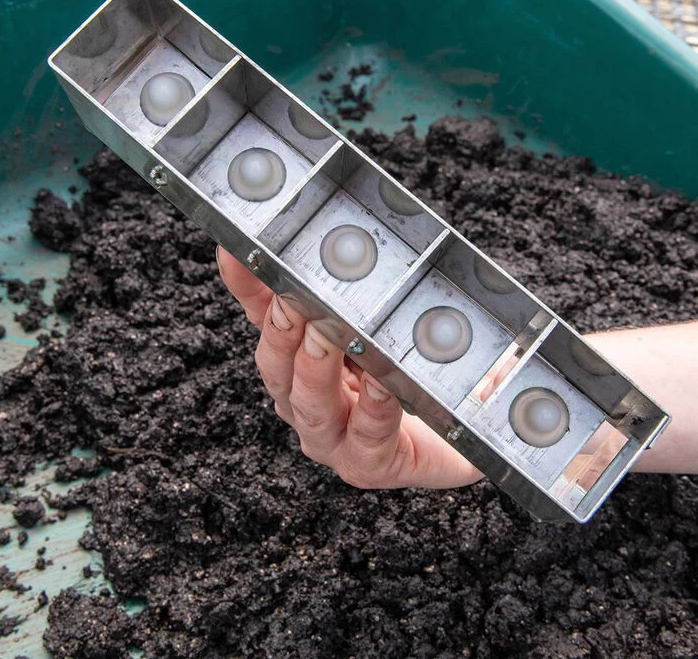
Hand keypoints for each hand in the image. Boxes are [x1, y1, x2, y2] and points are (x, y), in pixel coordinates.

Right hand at [217, 247, 482, 488]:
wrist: (460, 435)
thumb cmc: (416, 375)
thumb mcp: (385, 323)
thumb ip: (362, 290)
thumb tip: (345, 233)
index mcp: (298, 361)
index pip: (263, 315)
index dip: (246, 283)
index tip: (236, 248)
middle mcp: (304, 400)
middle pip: (276, 367)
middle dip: (281, 332)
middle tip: (292, 301)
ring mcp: (332, 437)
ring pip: (310, 405)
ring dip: (315, 370)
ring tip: (328, 338)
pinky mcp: (368, 463)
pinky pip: (368, 436)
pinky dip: (374, 407)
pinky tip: (385, 384)